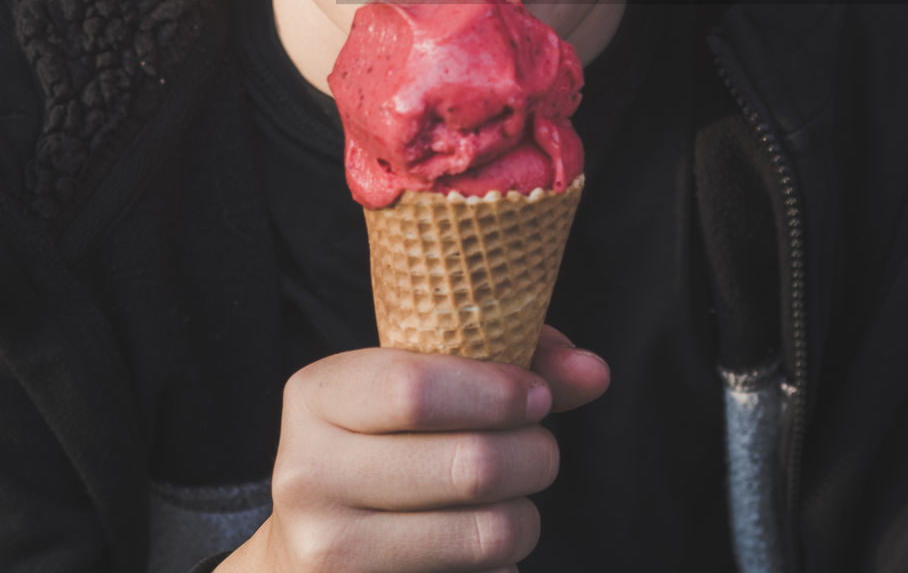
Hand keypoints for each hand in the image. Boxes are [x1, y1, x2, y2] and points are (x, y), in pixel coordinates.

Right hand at [219, 327, 608, 572]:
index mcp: (316, 396)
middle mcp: (306, 474)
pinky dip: (500, 567)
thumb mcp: (422, 382)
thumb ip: (509, 363)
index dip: (495, 391)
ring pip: (483, 534)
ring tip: (517, 501)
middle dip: (533, 454)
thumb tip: (594, 373)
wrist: (311, 543)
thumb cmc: (387, 441)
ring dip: (526, 516)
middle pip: (466, 464)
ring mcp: (328, 552)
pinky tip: (483, 552)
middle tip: (541, 449)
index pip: (414, 388)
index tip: (537, 397)